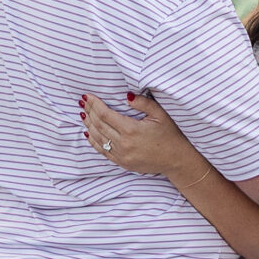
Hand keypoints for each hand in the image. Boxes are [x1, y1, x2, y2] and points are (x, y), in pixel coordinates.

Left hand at [80, 91, 196, 180]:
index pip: (105, 114)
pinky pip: (102, 151)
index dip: (94, 104)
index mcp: (131, 129)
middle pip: (99, 125)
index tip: (87, 96)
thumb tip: (126, 96)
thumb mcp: (160, 115)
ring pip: (98, 137)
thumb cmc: (169, 135)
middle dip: (89, 111)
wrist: (175, 160)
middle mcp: (123, 143)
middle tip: (83, 102)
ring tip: (83, 114)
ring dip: (89, 124)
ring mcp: (121, 155)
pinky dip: (93, 140)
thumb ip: (143, 103)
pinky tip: (88, 132)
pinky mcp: (122, 163)